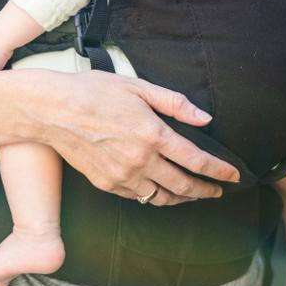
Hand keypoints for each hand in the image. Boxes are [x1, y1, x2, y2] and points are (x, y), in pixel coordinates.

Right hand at [31, 70, 239, 206]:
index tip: (234, 175)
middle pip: (184, 185)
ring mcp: (122, 176)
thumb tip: (205, 118)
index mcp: (152, 134)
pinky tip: (160, 190)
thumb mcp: (138, 87)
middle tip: (218, 191)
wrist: (52, 110)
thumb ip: (174, 104)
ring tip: (193, 195)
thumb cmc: (94, 92)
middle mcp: (140, 160)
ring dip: (182, 198)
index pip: (196, 160)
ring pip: (162, 197)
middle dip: (206, 191)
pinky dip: (154, 196)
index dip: (219, 170)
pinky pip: (138, 197)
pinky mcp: (106, 184)